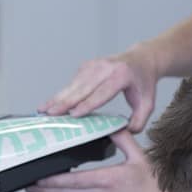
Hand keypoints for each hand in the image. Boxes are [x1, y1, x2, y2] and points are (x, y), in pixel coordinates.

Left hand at [26, 131, 191, 191]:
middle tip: (30, 185)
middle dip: (45, 189)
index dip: (52, 181)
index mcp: (107, 181)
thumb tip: (114, 124)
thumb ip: (124, 139)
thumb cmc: (156, 190)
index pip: (73, 181)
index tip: (38, 179)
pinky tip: (68, 191)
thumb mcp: (140, 158)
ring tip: (41, 187)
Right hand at [39, 46, 159, 132]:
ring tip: (43, 110)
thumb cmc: (143, 82)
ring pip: (73, 85)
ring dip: (57, 98)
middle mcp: (105, 67)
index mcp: (121, 75)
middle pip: (82, 88)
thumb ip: (139, 120)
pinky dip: (61, 94)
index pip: (102, 92)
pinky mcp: (86, 67)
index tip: (74, 114)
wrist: (141, 59)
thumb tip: (125, 132)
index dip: (87, 104)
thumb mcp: (148, 103)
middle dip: (65, 102)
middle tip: (50, 114)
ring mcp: (93, 65)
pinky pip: (72, 83)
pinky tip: (51, 103)